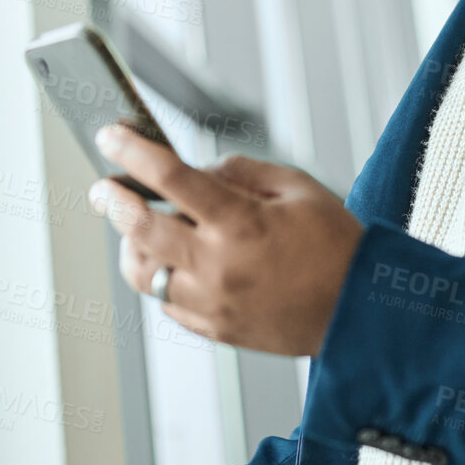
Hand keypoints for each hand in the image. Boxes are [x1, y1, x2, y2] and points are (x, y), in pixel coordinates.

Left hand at [85, 123, 364, 356]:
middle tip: (103, 187)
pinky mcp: (214, 329)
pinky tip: (172, 260)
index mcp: (241, 223)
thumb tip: (197, 171)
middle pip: (140, 228)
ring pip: (143, 272)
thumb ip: (241, 172)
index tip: (110, 135)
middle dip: (112, 200)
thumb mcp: (297, 187)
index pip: (170, 177)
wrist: (361, 314)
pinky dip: (161, 276)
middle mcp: (219, 265)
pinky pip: (166, 301)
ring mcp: (212, 302)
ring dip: (130, 245)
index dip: (133, 150)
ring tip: (136, 226)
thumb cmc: (336, 247)